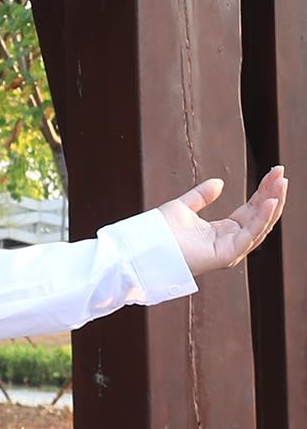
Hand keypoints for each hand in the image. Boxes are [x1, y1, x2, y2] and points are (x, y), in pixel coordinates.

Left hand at [159, 166, 287, 278]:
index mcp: (223, 231)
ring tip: (281, 183)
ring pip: (260, 225)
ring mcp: (231, 250)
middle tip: (281, 174)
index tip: (274, 173)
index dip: (263, 192)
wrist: (146, 246)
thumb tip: (219, 182)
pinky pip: (250, 235)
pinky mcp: (227, 255)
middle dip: (272, 194)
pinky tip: (270, 201)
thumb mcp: (183, 206)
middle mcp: (231, 241)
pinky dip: (262, 218)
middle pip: (259, 216)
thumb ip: (202, 195)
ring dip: (272, 203)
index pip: (251, 209)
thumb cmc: (160, 232)